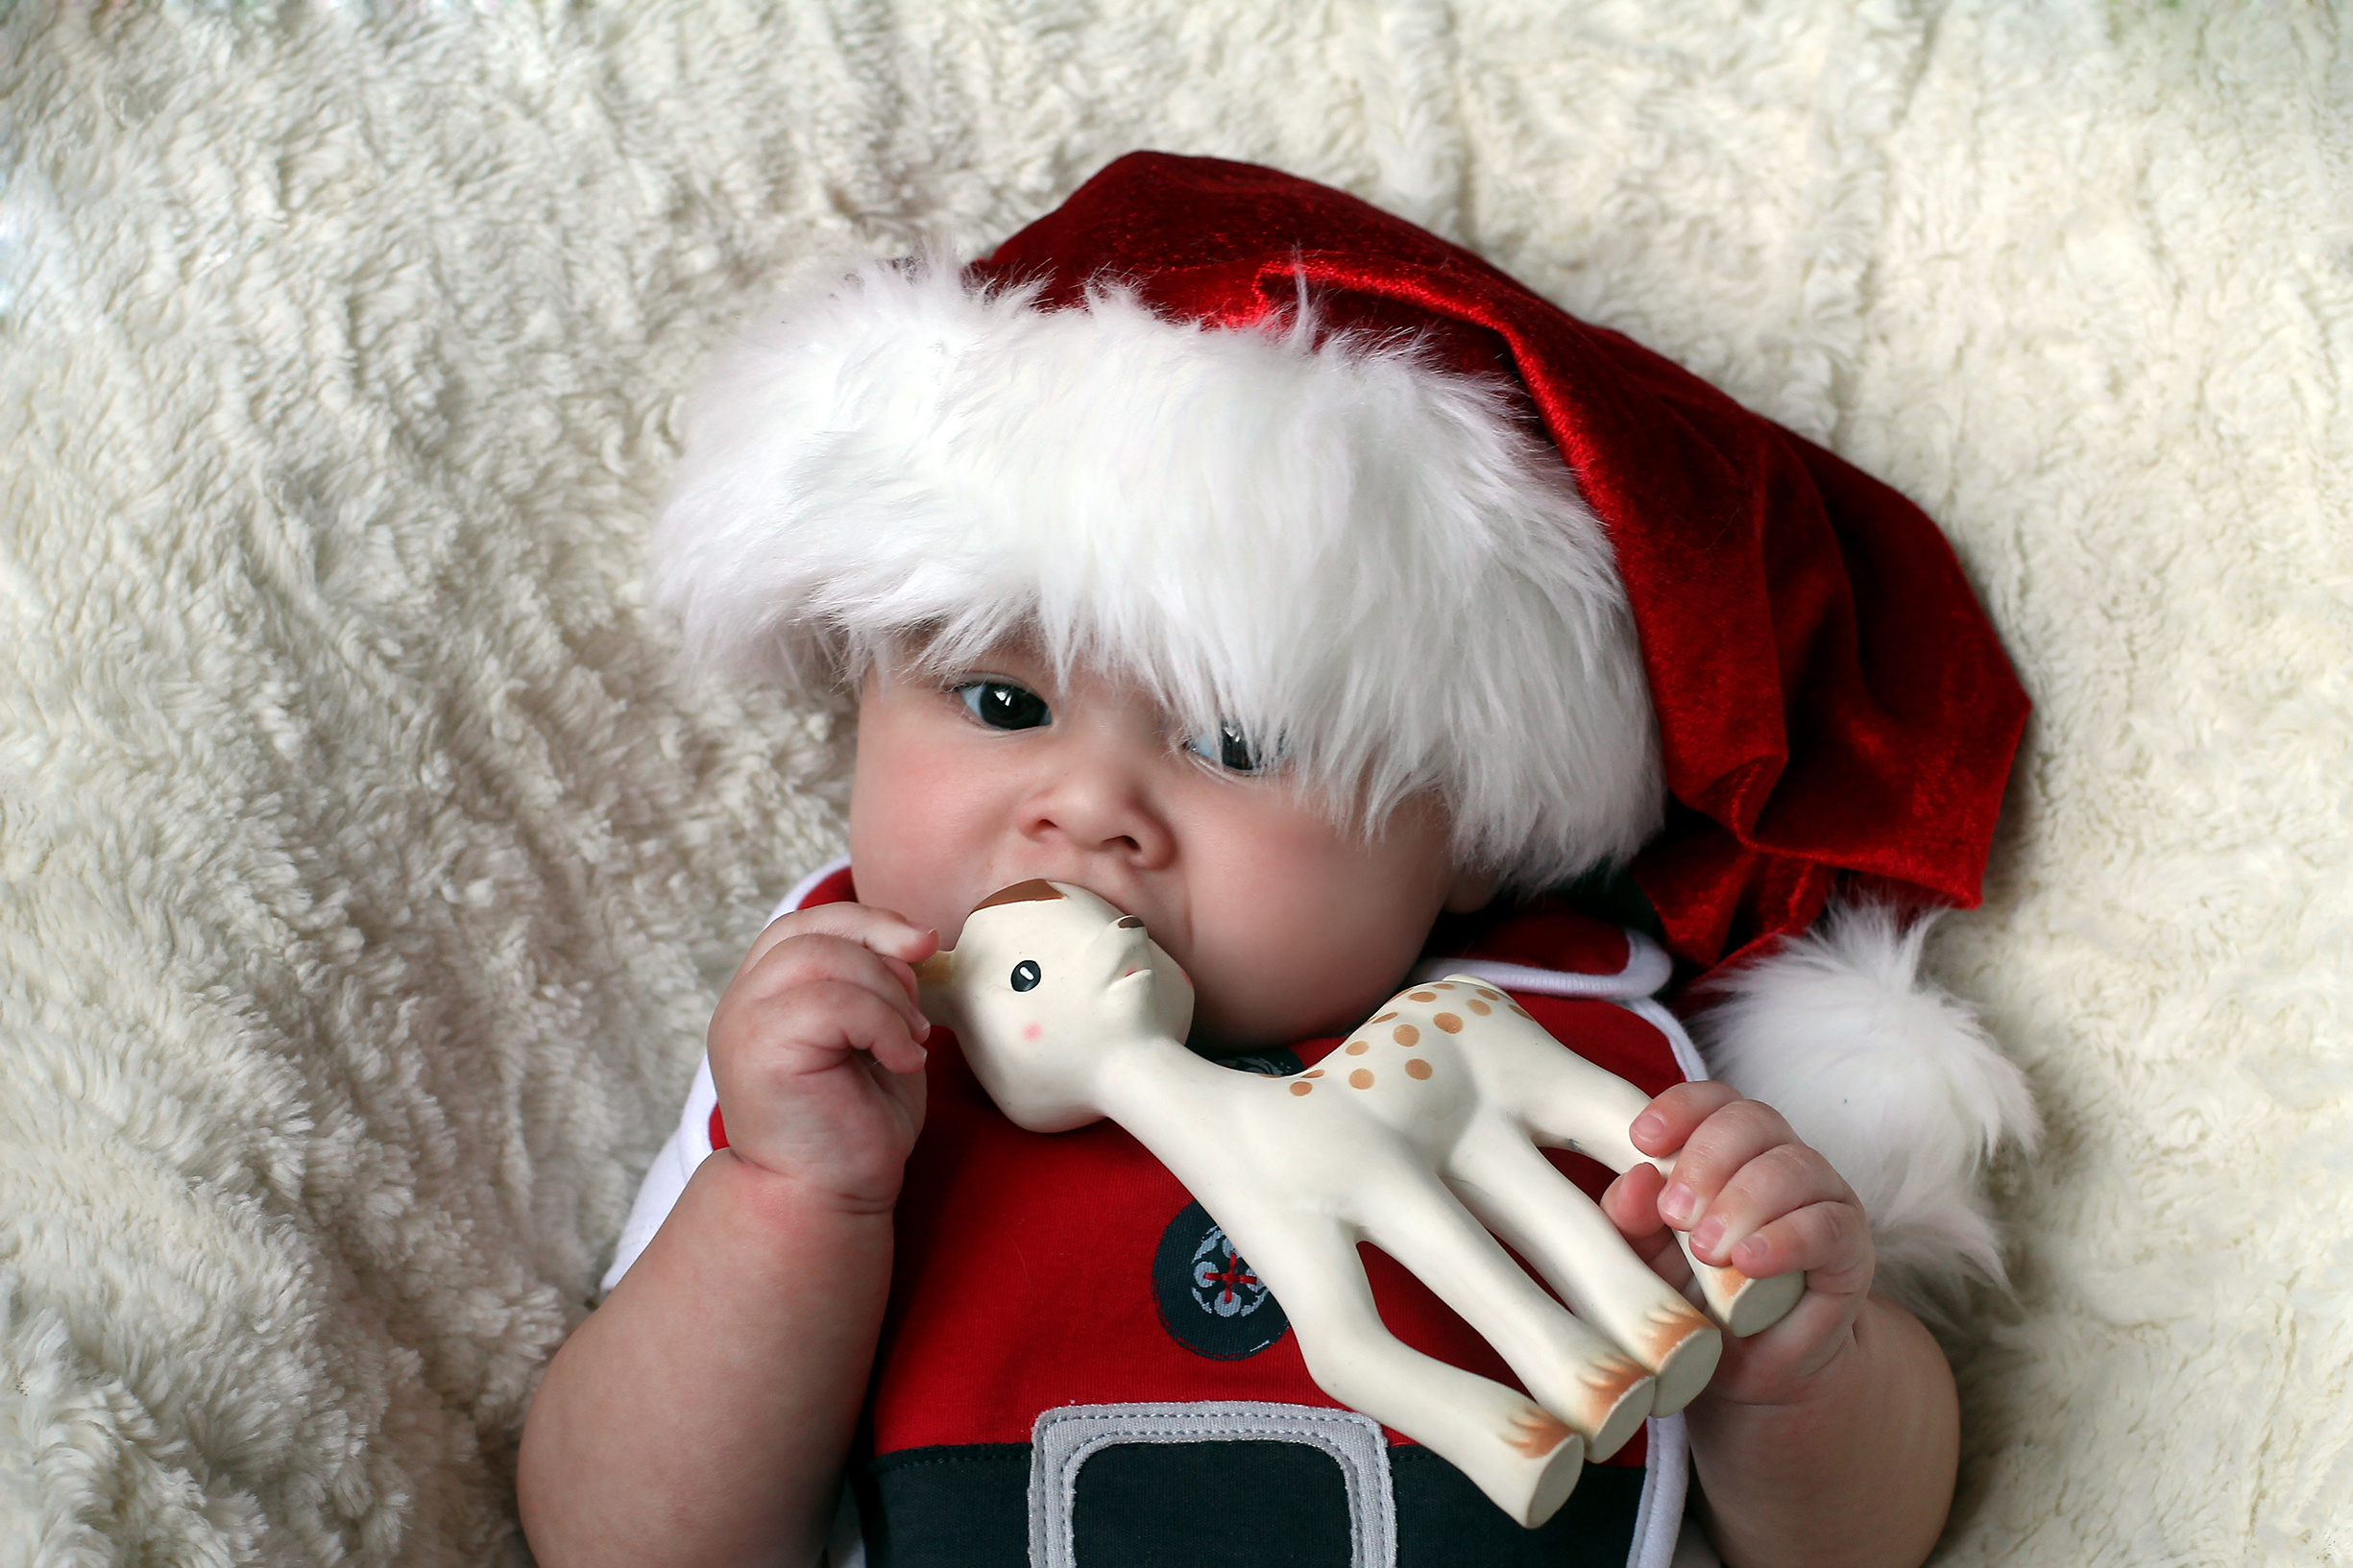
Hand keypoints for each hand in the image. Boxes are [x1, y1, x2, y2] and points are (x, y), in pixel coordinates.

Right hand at [705, 901, 937, 1213]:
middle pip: (813, 930)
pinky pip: (831, 1002)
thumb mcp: (874, 1039)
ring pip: (823, 959)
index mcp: (765, 995)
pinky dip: (883, 1024)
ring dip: (886, 994)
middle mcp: (742, 1003)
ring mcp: (743, 1024)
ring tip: (910, 1042)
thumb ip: (878, 987)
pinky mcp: (758, 1050)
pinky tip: (903, 1062)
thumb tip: (915, 939)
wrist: (824, 1201)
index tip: (923, 947)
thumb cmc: (853, 1128)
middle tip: (919, 1011)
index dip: (868, 921)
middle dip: (883, 952)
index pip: (807, 923)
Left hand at [1601, 1082, 1873, 1404]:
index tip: (1643, 1141)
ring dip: (1742, 1202)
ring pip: (1791, 1167)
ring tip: (1707, 1248)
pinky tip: (1750, 1262)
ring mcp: (1821, 1197)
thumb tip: (1633, 1180)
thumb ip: (1632, 1222)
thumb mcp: (1649, 1262)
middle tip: (1674, 1214)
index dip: (1680, 1108)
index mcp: (1730, 1148)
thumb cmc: (1698, 1298)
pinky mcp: (1850, 1246)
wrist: (1756, 1367)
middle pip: (1751, 1121)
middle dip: (1706, 1160)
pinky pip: (1826, 1226)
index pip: (1713, 1101)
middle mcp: (1779, 1158)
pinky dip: (1785, 1240)